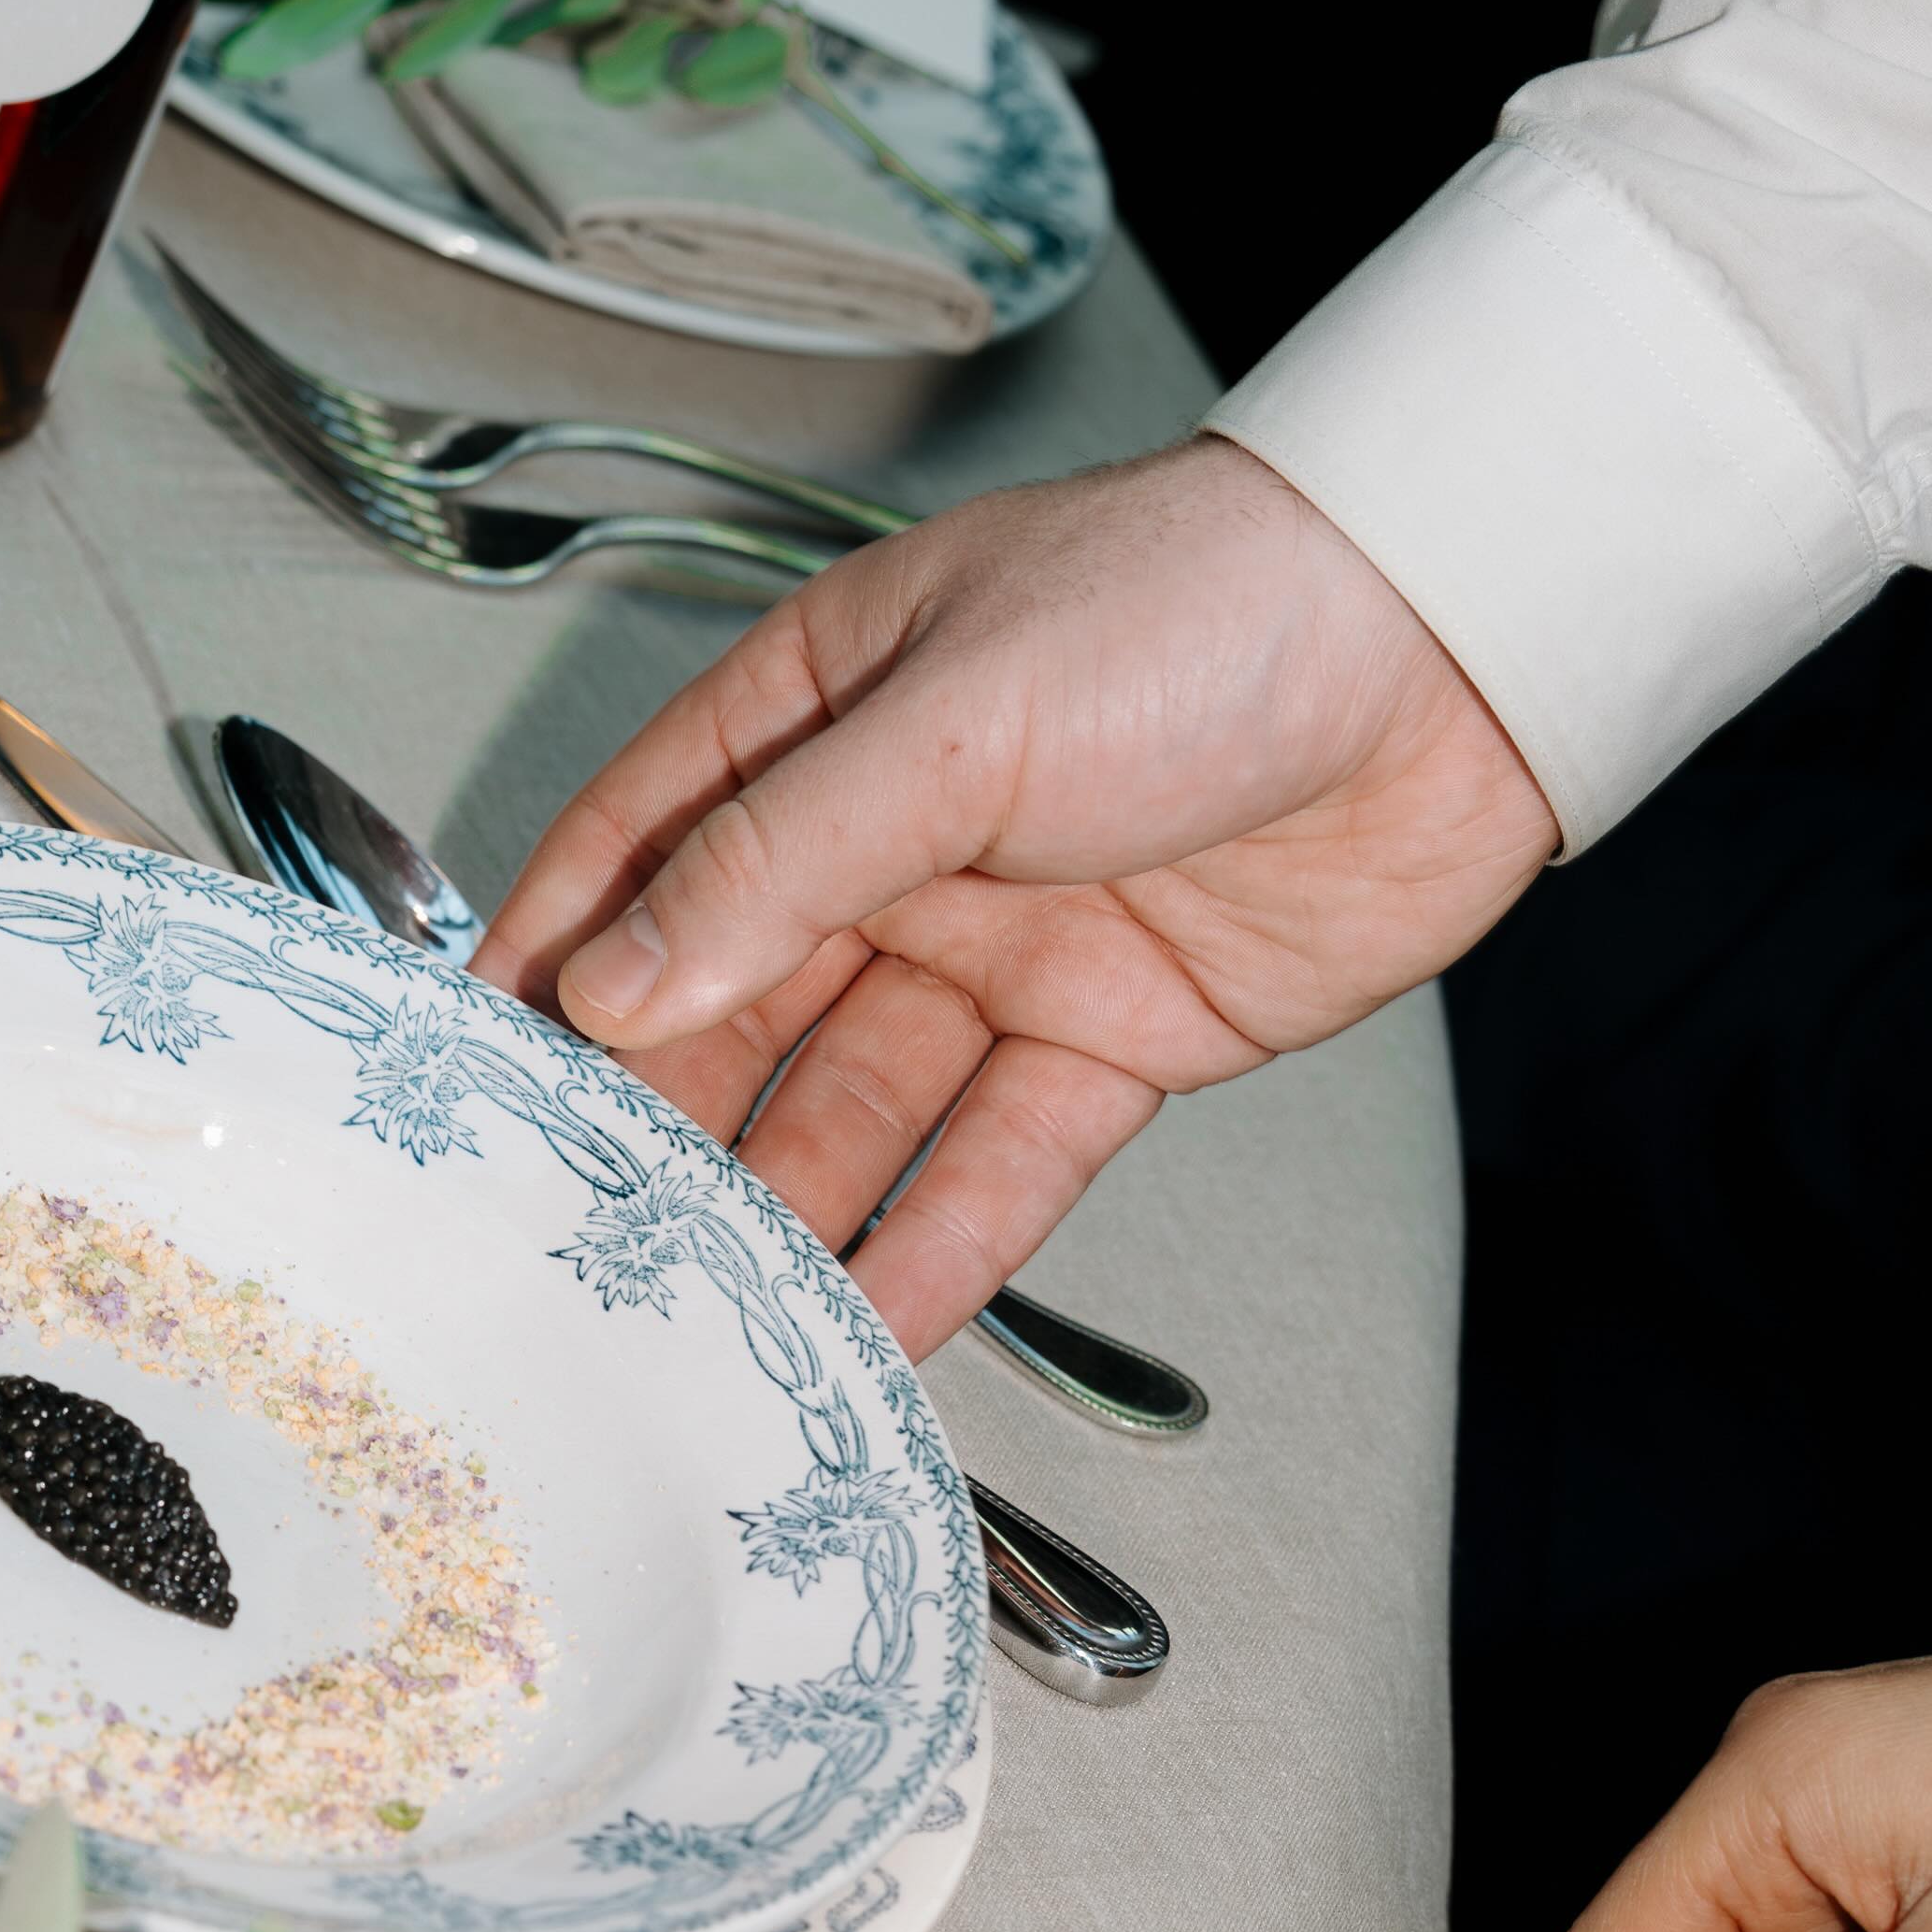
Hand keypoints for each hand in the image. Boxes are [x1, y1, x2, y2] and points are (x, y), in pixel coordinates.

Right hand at [474, 440, 1557, 1352]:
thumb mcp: (959, 718)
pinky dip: (940, 1246)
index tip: (476, 1079)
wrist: (1455, 653)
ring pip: (860, 1105)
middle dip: (666, 1123)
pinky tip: (871, 1325)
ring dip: (794, 1209)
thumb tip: (621, 984)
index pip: (643, 847)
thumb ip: (785, 860)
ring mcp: (1002, 945)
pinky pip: (999, 1161)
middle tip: (588, 1237)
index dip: (556, 957)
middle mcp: (897, 839)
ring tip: (714, 1318)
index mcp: (825, 715)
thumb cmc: (1207, 607)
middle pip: (739, 1007)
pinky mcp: (1112, 1037)